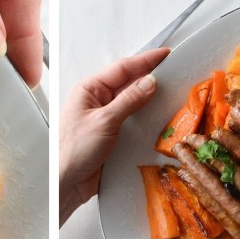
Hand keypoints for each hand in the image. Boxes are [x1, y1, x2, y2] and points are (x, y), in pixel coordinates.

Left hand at [59, 48, 169, 224]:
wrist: (66, 184)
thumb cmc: (74, 152)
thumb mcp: (104, 122)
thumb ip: (129, 100)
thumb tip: (150, 81)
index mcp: (89, 89)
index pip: (122, 68)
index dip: (145, 60)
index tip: (166, 54)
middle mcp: (96, 100)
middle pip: (128, 82)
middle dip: (149, 76)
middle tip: (173, 71)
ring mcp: (104, 116)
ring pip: (132, 100)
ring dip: (149, 96)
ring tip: (171, 90)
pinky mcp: (111, 133)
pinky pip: (132, 118)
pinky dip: (145, 115)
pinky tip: (158, 115)